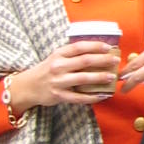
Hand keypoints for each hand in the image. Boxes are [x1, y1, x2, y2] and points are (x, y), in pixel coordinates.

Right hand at [5, 42, 120, 115]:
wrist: (28, 86)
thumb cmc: (47, 70)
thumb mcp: (56, 57)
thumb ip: (73, 54)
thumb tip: (98, 50)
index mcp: (59, 54)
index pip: (79, 47)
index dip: (95, 46)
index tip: (109, 47)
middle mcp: (58, 66)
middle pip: (84, 61)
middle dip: (103, 60)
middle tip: (115, 60)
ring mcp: (58, 82)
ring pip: (83, 79)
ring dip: (100, 77)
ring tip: (112, 77)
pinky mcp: (59, 96)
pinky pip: (79, 97)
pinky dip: (92, 97)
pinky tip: (102, 96)